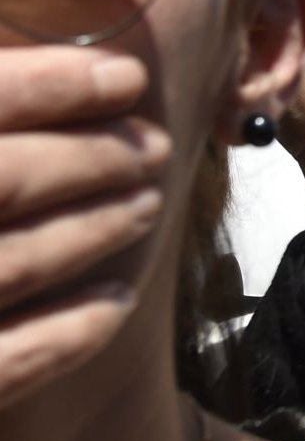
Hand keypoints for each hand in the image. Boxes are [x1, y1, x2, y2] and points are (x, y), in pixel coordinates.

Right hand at [0, 49, 170, 405]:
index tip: (127, 75)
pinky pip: (6, 365)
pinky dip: (70, 331)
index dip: (48, 85)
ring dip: (91, 231)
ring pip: (12, 265)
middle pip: (1, 180)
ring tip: (146, 205)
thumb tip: (28, 75)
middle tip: (153, 146)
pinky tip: (117, 301)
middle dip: (89, 158)